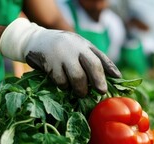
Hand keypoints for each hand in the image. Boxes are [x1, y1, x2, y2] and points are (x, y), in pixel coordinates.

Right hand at [0, 18, 120, 96]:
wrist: (35, 40)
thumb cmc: (62, 49)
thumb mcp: (79, 49)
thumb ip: (95, 60)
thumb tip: (117, 77)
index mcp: (84, 45)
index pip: (100, 58)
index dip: (110, 69)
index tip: (117, 79)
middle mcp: (75, 48)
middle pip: (92, 65)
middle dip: (98, 80)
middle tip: (101, 91)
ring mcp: (62, 55)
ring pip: (77, 77)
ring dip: (80, 88)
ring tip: (81, 93)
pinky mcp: (50, 63)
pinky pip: (61, 81)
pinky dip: (64, 86)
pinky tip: (63, 84)